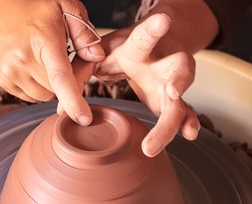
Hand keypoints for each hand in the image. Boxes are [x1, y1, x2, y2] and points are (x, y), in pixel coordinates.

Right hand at [0, 0, 104, 125]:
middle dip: (66, 82)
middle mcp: (22, 59)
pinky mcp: (4, 81)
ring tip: (44, 61)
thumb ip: (84, 32)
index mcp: (41, 41)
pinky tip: (33, 67)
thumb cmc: (33, 10)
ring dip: (51, 86)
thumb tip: (97, 57)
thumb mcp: (64, 7)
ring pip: (45, 96)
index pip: (60, 77)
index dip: (74, 101)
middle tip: (62, 60)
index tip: (84, 119)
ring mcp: (9, 72)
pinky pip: (31, 96)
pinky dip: (38, 87)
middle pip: (57, 91)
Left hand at [73, 14, 199, 156]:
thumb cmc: (121, 51)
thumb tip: (63, 112)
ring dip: (179, 117)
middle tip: (173, 92)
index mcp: (140, 47)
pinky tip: (189, 134)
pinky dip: (187, 123)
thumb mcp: (97, 54)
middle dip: (179, 79)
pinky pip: (183, 112)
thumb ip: (78, 75)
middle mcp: (162, 62)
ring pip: (181, 99)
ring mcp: (171, 82)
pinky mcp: (173, 100)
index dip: (153, 30)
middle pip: (177, 68)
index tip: (163, 22)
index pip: (144, 38)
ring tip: (184, 132)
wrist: (153, 47)